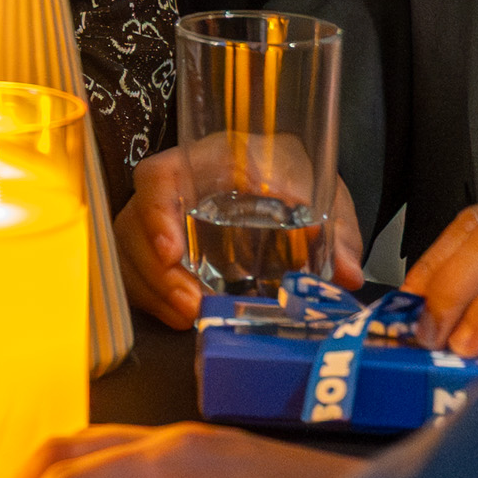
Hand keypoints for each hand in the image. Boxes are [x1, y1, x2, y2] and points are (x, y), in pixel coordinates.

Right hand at [114, 142, 361, 329]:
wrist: (282, 173)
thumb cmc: (292, 172)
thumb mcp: (320, 191)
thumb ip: (336, 230)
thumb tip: (348, 274)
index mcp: (205, 160)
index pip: (157, 177)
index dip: (155, 213)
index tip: (173, 251)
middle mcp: (173, 189)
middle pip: (132, 225)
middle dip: (155, 271)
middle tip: (190, 304)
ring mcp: (159, 219)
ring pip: (129, 254)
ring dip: (153, 290)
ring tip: (189, 316)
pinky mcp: (158, 248)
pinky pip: (136, 273)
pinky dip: (153, 299)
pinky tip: (180, 316)